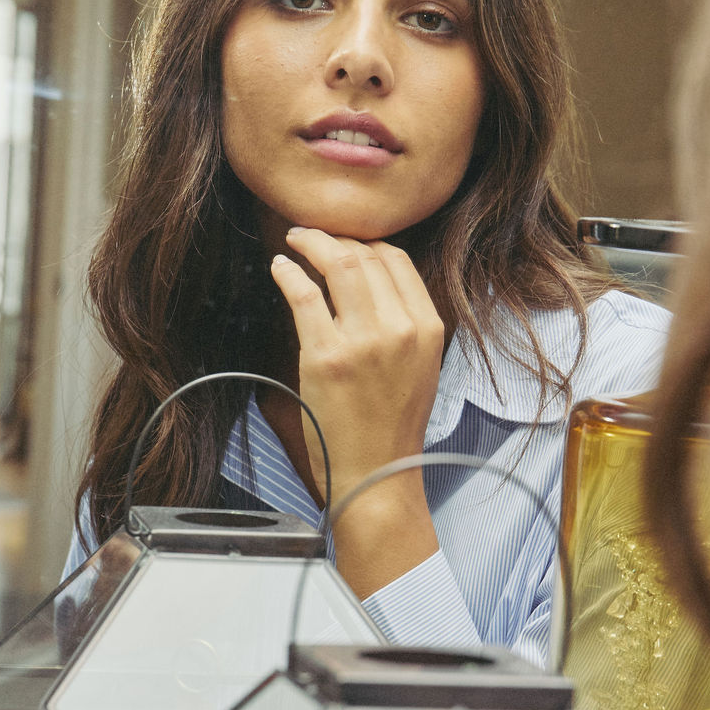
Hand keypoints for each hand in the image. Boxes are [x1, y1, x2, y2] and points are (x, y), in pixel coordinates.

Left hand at [270, 227, 442, 595]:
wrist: (377, 474)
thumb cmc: (392, 426)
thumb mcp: (420, 367)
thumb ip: (403, 323)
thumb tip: (369, 279)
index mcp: (428, 328)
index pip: (397, 260)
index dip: (366, 245)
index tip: (345, 244)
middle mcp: (400, 328)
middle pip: (365, 256)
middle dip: (334, 238)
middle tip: (311, 235)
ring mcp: (362, 341)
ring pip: (336, 266)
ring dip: (309, 244)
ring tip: (294, 241)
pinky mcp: (325, 356)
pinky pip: (304, 295)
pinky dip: (288, 273)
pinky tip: (281, 268)